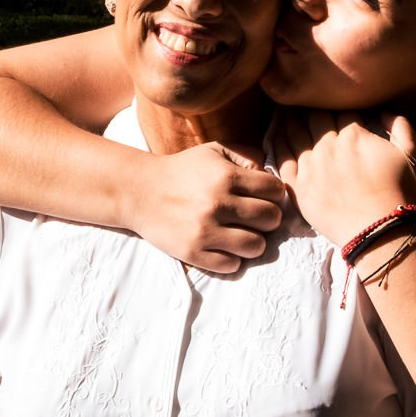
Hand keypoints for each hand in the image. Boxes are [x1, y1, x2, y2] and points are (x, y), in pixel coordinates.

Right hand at [127, 142, 286, 272]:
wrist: (139, 191)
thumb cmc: (182, 170)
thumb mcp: (213, 151)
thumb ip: (245, 155)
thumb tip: (270, 172)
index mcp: (226, 176)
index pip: (275, 191)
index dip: (275, 194)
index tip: (264, 197)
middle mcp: (217, 203)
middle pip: (271, 219)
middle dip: (268, 219)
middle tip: (255, 218)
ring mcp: (205, 230)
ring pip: (256, 246)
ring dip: (254, 242)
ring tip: (243, 235)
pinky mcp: (192, 252)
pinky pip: (231, 265)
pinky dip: (232, 259)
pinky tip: (225, 247)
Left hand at [271, 107, 415, 247]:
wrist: (379, 231)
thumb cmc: (399, 194)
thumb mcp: (412, 155)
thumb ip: (401, 127)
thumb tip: (385, 111)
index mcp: (354, 135)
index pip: (343, 109)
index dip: (340, 104)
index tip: (335, 102)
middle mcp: (328, 146)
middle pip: (315, 117)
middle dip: (311, 105)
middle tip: (302, 97)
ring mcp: (310, 165)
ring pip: (294, 132)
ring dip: (290, 117)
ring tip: (284, 108)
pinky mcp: (297, 186)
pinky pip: (282, 158)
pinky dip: (277, 142)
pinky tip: (275, 134)